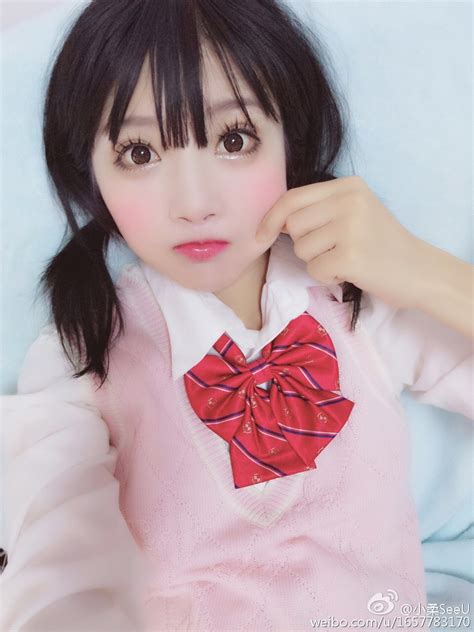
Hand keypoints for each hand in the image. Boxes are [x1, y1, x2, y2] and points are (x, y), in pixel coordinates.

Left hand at [255, 175, 423, 308]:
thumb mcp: (354, 212)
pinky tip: (351, 271)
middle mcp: (350, 201)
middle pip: (294, 225)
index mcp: (348, 185)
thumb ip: (319, 209)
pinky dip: (327, 277)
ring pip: (302, 249)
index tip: (261, 234)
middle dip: (305, 244)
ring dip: (318, 261)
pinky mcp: (351, 256)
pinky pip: (314, 270)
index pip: (293, 197)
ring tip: (346, 258)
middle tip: (334, 248)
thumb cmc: (380, 244)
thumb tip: (274, 222)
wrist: (418, 270)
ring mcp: (351, 227)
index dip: (271, 218)